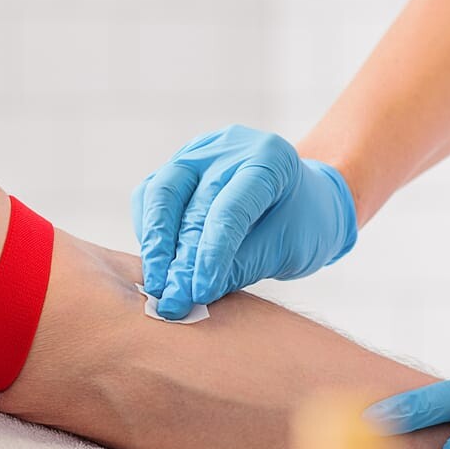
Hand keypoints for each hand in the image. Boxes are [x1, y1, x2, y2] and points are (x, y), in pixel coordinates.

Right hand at [132, 125, 357, 316]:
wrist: (301, 201)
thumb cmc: (301, 224)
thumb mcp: (286, 249)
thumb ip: (240, 266)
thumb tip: (188, 293)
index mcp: (269, 158)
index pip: (229, 210)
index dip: (210, 256)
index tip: (198, 293)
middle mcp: (229, 147)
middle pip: (190, 203)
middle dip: (178, 259)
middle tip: (172, 301)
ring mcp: (198, 152)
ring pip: (159, 194)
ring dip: (154, 244)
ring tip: (157, 285)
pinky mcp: (176, 166)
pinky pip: (149, 196)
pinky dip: (149, 232)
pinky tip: (156, 263)